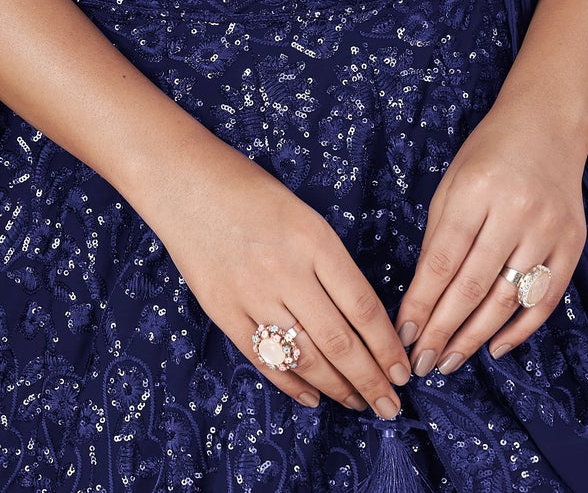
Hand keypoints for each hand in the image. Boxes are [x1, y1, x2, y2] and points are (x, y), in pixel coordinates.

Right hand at [143, 140, 412, 416]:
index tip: (403, 370)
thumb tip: (362, 318)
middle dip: (371, 381)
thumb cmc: (250, 189)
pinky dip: (290, 384)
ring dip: (337, 388)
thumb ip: (329, 262)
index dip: (386, 347)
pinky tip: (312, 397)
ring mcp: (252, 294)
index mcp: (314, 240)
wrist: (183, 180)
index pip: (362, 307)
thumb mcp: (303, 214)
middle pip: (339, 341)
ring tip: (358, 404)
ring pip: (304, 357)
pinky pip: (263, 358)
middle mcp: (286, 271)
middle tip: (390, 407)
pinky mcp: (222, 311)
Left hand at [393, 86, 587, 375]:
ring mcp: (549, 230)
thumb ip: (439, 236)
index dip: (422, 304)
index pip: (443, 261)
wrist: (548, 124)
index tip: (403, 336)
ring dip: (475, 338)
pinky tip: (494, 347)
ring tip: (450, 361)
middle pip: (474, 287)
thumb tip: (421, 298)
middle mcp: (516, 212)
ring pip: (508, 300)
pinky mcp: (573, 245)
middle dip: (443, 331)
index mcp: (477, 190)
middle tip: (423, 364)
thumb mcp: (453, 182)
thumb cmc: (489, 153)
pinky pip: (546, 300)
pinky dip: (520, 330)